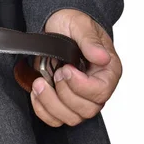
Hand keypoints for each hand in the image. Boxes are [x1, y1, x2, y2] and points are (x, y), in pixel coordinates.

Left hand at [29, 9, 121, 126]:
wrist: (56, 24)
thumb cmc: (71, 24)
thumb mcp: (80, 25)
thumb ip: (90, 41)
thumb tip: (102, 57)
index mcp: (108, 71)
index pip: (101, 92)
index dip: (81, 86)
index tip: (66, 70)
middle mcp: (96, 87)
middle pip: (86, 110)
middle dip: (64, 94)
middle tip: (55, 73)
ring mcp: (79, 97)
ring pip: (71, 118)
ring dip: (50, 103)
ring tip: (40, 82)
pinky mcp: (62, 102)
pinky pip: (55, 119)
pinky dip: (42, 110)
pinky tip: (36, 93)